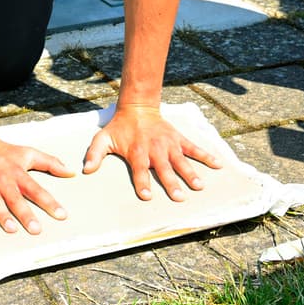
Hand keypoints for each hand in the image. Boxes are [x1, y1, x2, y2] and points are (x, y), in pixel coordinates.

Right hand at [0, 132, 73, 233]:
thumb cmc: (4, 152)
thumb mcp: (28, 154)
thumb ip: (50, 163)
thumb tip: (71, 173)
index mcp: (18, 173)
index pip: (36, 189)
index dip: (49, 202)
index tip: (61, 215)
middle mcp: (3, 180)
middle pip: (16, 199)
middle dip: (26, 214)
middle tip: (36, 229)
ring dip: (2, 215)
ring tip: (11, 228)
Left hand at [83, 104, 222, 200]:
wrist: (137, 107)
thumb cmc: (119, 128)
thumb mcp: (103, 139)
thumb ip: (94, 154)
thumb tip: (85, 170)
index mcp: (137, 152)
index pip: (139, 170)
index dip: (142, 182)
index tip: (147, 196)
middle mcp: (154, 149)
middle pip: (164, 169)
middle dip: (171, 183)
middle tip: (179, 197)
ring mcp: (168, 144)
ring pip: (181, 161)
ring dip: (190, 173)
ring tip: (200, 186)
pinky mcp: (178, 139)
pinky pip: (194, 148)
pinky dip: (206, 156)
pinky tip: (218, 165)